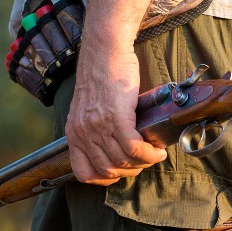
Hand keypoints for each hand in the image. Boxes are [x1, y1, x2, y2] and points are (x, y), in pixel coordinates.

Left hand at [66, 39, 167, 184]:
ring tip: (154, 154)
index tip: (120, 172)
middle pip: (108, 169)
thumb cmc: (102, 76)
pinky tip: (157, 150)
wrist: (105, 52)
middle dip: (130, 171)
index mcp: (74, 133)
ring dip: (144, 162)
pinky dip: (149, 154)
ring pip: (123, 161)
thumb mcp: (88, 109)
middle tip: (144, 161)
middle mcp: (83, 133)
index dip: (104, 178)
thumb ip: (95, 129)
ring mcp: (98, 126)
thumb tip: (115, 148)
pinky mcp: (116, 117)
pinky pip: (134, 148)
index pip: (83, 172)